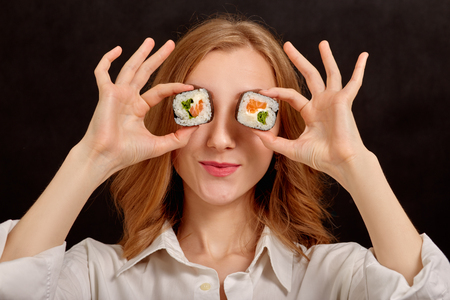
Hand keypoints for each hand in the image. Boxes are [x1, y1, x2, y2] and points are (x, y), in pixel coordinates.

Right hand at [79, 38, 196, 173]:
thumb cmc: (127, 153)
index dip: (175, 87)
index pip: (160, 91)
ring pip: (130, 68)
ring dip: (140, 53)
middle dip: (157, 57)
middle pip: (146, 72)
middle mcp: (128, 98)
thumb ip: (178, 138)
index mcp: (138, 108)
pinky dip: (107, 60)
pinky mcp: (106, 94)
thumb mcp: (159, 145)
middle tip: (170, 44)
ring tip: (151, 40)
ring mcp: (116, 95)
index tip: (190, 85)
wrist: (106, 158)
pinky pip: (103, 73)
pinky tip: (117, 49)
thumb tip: (196, 127)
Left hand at [253, 41, 368, 180]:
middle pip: (309, 75)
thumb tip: (255, 133)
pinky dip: (360, 69)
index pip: (291, 95)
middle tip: (287, 45)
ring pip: (329, 73)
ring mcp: (334, 101)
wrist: (340, 162)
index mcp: (310, 113)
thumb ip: (273, 141)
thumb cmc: (320, 157)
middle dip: (298, 60)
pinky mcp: (344, 101)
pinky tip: (364, 55)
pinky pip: (354, 83)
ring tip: (322, 42)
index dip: (276, 92)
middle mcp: (322, 103)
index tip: (262, 90)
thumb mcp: (291, 148)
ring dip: (326, 57)